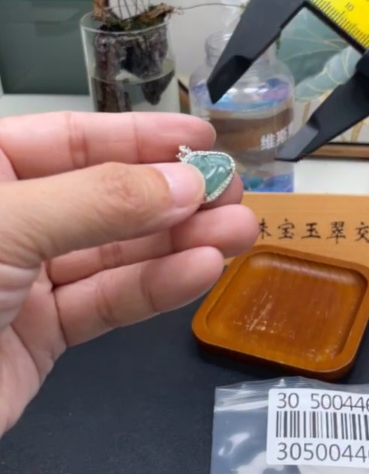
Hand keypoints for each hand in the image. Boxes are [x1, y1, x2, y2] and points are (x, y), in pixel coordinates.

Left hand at [0, 111, 257, 434]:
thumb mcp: (4, 226)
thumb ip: (97, 202)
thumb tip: (180, 181)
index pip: (69, 139)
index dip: (137, 137)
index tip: (198, 139)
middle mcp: (5, 220)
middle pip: (103, 197)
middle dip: (171, 193)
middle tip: (232, 191)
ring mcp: (22, 279)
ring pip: (114, 252)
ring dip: (179, 241)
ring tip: (239, 229)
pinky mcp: (40, 336)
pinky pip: (106, 302)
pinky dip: (156, 288)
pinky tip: (200, 269)